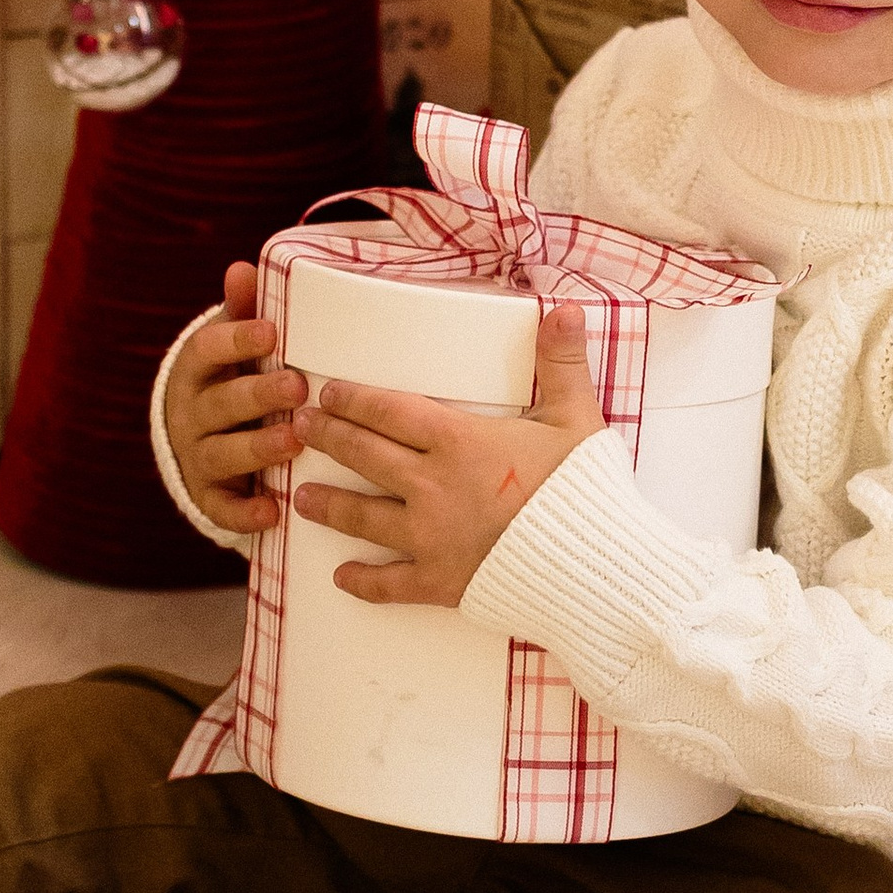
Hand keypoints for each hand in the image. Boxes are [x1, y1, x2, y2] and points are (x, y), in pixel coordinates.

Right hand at [164, 263, 305, 536]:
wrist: (198, 441)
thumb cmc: (231, 379)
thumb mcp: (231, 343)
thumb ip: (240, 311)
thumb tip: (243, 267)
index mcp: (196, 369)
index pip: (208, 349)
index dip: (236, 340)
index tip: (271, 332)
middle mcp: (190, 414)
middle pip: (221, 404)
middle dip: (258, 395)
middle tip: (297, 385)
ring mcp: (197, 457)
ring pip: (222, 454)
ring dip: (257, 449)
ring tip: (294, 442)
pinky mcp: (209, 498)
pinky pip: (223, 508)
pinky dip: (244, 513)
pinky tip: (271, 511)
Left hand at [292, 307, 605, 608]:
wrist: (594, 565)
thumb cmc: (584, 489)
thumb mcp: (576, 417)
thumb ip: (562, 361)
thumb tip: (566, 308)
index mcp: (459, 441)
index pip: (389, 411)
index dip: (354, 400)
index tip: (328, 393)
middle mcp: (433, 486)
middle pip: (365, 455)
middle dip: (328, 438)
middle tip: (299, 427)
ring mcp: (431, 538)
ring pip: (363, 518)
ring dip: (328, 506)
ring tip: (300, 496)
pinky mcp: (440, 583)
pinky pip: (390, 584)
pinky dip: (363, 581)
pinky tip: (341, 577)